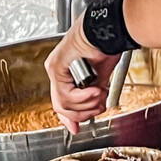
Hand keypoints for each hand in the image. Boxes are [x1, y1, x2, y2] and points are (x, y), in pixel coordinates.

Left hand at [45, 12, 121, 133]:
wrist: (106, 31)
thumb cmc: (106, 47)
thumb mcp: (101, 80)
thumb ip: (93, 97)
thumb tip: (93, 113)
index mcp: (66, 75)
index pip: (62, 103)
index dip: (70, 119)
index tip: (77, 128)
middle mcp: (57, 72)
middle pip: (62, 107)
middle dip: (84, 112)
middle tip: (99, 105)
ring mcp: (54, 69)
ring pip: (65, 104)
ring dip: (87, 103)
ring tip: (100, 93)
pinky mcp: (55, 67)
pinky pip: (67, 94)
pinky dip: (83, 96)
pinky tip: (95, 89)